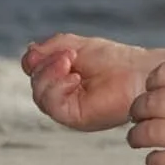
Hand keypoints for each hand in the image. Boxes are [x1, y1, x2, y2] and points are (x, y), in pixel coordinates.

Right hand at [22, 33, 156, 131]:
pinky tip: (75, 78)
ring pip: (40, 96)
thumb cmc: (113, 60)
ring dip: (51, 74)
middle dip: (47, 65)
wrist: (136, 73)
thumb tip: (28, 55)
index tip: (61, 48)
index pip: (33, 70)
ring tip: (71, 62)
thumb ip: (50, 48)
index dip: (38, 58)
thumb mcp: (75, 45)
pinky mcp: (74, 118)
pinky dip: (58, 88)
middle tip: (69, 55)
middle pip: (35, 83)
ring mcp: (67, 108)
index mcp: (60, 78)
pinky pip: (52, 106)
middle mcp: (61, 95)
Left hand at [125, 61, 164, 164]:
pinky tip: (156, 157)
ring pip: (150, 133)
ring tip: (137, 139)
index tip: (151, 91)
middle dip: (137, 110)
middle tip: (138, 117)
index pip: (163, 73)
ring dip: (136, 136)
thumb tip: (161, 85)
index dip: (151, 82)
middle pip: (151, 103)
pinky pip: (162, 161)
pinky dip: (152, 160)